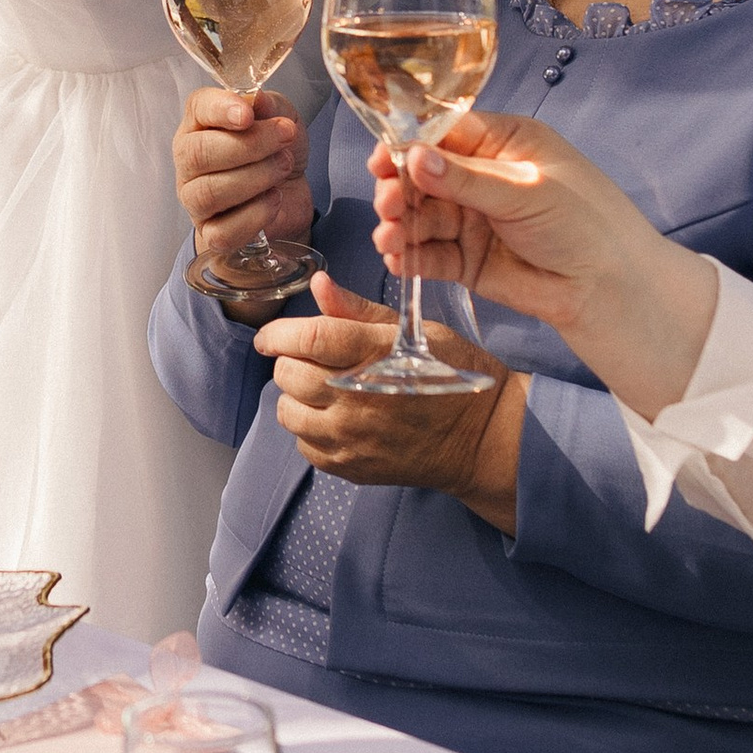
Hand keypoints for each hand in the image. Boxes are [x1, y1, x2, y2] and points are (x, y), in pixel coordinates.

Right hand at [173, 84, 310, 261]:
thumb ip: (269, 105)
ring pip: (209, 193)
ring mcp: (195, 199)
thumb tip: (257, 99)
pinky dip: (255, 215)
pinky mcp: (211, 232)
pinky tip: (274, 199)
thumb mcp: (282, 116)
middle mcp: (189, 160)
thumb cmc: (275, 150)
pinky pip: (223, 231)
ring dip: (256, 177)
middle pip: (199, 154)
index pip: (197, 109)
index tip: (248, 114)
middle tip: (285, 138)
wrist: (290, 191)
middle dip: (249, 145)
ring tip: (284, 166)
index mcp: (200, 124)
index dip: (220, 110)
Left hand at [254, 269, 521, 516]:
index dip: (278, 333)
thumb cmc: (451, 374)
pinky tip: (333, 418)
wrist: (482, 437)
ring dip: (295, 395)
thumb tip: (319, 284)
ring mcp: (352, 438)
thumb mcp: (414, 330)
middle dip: (290, 360)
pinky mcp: (351, 467)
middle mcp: (358, 399)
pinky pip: (304, 445)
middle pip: (289, 374)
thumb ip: (359, 310)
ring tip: (320, 389)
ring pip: (288, 412)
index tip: (270, 335)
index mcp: (376, 355)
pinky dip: (309, 429)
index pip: (307, 338)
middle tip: (308, 358)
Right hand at [368, 109, 718, 417]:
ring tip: (390, 237)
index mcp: (505, 143)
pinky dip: (412, 256)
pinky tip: (399, 259)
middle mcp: (484, 178)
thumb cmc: (587, 224)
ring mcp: (475, 220)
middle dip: (400, 189)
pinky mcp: (469, 260)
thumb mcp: (527, 191)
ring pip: (423, 217)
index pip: (445, 134)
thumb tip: (414, 157)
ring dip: (401, 225)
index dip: (410, 145)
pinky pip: (431, 254)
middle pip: (425, 176)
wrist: (610, 290)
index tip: (382, 159)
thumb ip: (468, 179)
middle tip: (388, 203)